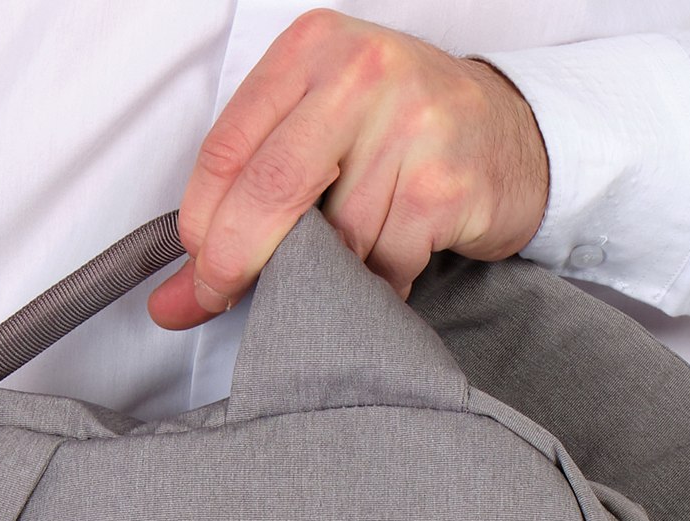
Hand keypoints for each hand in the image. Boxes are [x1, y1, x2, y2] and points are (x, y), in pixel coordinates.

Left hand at [149, 9, 548, 327]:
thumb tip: (176, 298)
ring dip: (329, 277)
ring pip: (332, 242)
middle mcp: (361, 75)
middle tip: (219, 302)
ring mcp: (410, 126)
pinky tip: (394, 262)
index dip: (200, 226)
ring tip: (354, 258)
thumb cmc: (401, 135)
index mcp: (312, 50)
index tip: (195, 274)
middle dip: (235, 263)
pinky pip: (383, 266)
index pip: (227, 149)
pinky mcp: (445, 184)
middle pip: (268, 192)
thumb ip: (250, 193)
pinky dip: (378, 286)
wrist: (513, 133)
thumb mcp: (321, 130)